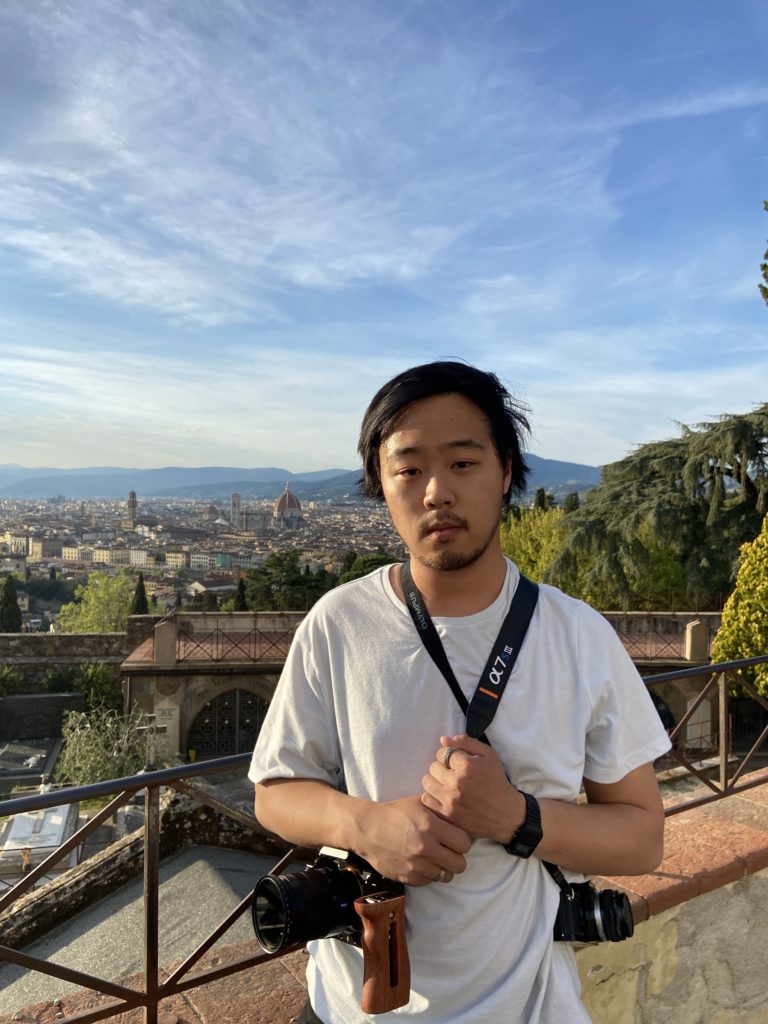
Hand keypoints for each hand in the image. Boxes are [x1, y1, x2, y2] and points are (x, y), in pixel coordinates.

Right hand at [355, 794, 470, 886]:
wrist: (368, 829)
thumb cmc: (396, 813)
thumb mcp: (420, 803)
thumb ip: (442, 811)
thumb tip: (463, 817)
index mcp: (431, 827)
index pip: (464, 843)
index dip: (462, 840)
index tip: (456, 837)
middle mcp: (426, 848)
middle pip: (460, 864)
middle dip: (457, 857)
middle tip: (449, 850)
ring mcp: (417, 866)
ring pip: (446, 876)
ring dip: (443, 867)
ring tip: (435, 857)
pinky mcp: (408, 878)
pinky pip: (429, 881)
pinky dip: (428, 873)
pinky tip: (422, 862)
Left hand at [421, 734, 524, 843]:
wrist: (506, 814)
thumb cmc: (496, 781)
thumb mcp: (489, 755)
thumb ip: (466, 742)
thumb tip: (443, 740)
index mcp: (467, 766)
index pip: (442, 752)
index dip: (448, 755)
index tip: (455, 762)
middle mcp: (457, 782)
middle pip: (433, 767)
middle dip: (442, 768)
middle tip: (452, 774)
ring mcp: (451, 800)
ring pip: (427, 782)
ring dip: (435, 781)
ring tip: (446, 785)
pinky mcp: (447, 815)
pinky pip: (426, 799)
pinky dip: (432, 797)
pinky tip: (443, 797)